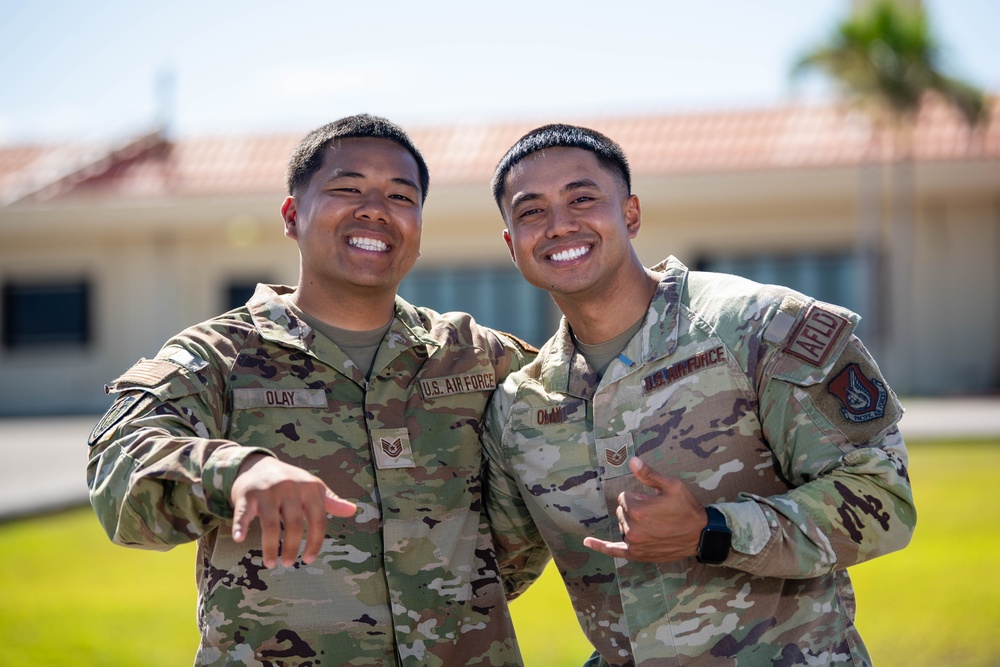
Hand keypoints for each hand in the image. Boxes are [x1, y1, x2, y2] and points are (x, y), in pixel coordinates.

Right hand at [230, 454, 356, 567]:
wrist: (257, 464)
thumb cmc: (290, 481)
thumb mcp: (312, 487)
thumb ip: (330, 501)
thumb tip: (353, 510)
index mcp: (309, 488)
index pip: (318, 519)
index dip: (315, 542)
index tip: (309, 559)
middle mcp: (290, 488)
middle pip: (294, 524)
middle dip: (292, 548)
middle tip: (289, 564)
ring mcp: (267, 491)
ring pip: (271, 524)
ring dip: (270, 547)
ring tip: (271, 563)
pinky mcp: (247, 495)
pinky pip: (243, 513)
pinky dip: (241, 526)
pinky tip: (239, 539)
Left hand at [583, 457, 705, 562]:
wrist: (701, 536)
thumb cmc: (687, 509)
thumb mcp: (672, 486)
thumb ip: (649, 474)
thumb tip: (631, 460)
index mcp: (638, 511)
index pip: (624, 497)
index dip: (639, 497)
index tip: (653, 501)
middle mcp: (632, 529)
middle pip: (621, 511)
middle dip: (635, 509)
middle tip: (656, 513)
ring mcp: (634, 544)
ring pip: (622, 525)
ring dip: (631, 522)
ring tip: (653, 524)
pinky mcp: (637, 554)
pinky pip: (615, 551)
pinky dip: (602, 546)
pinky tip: (587, 541)